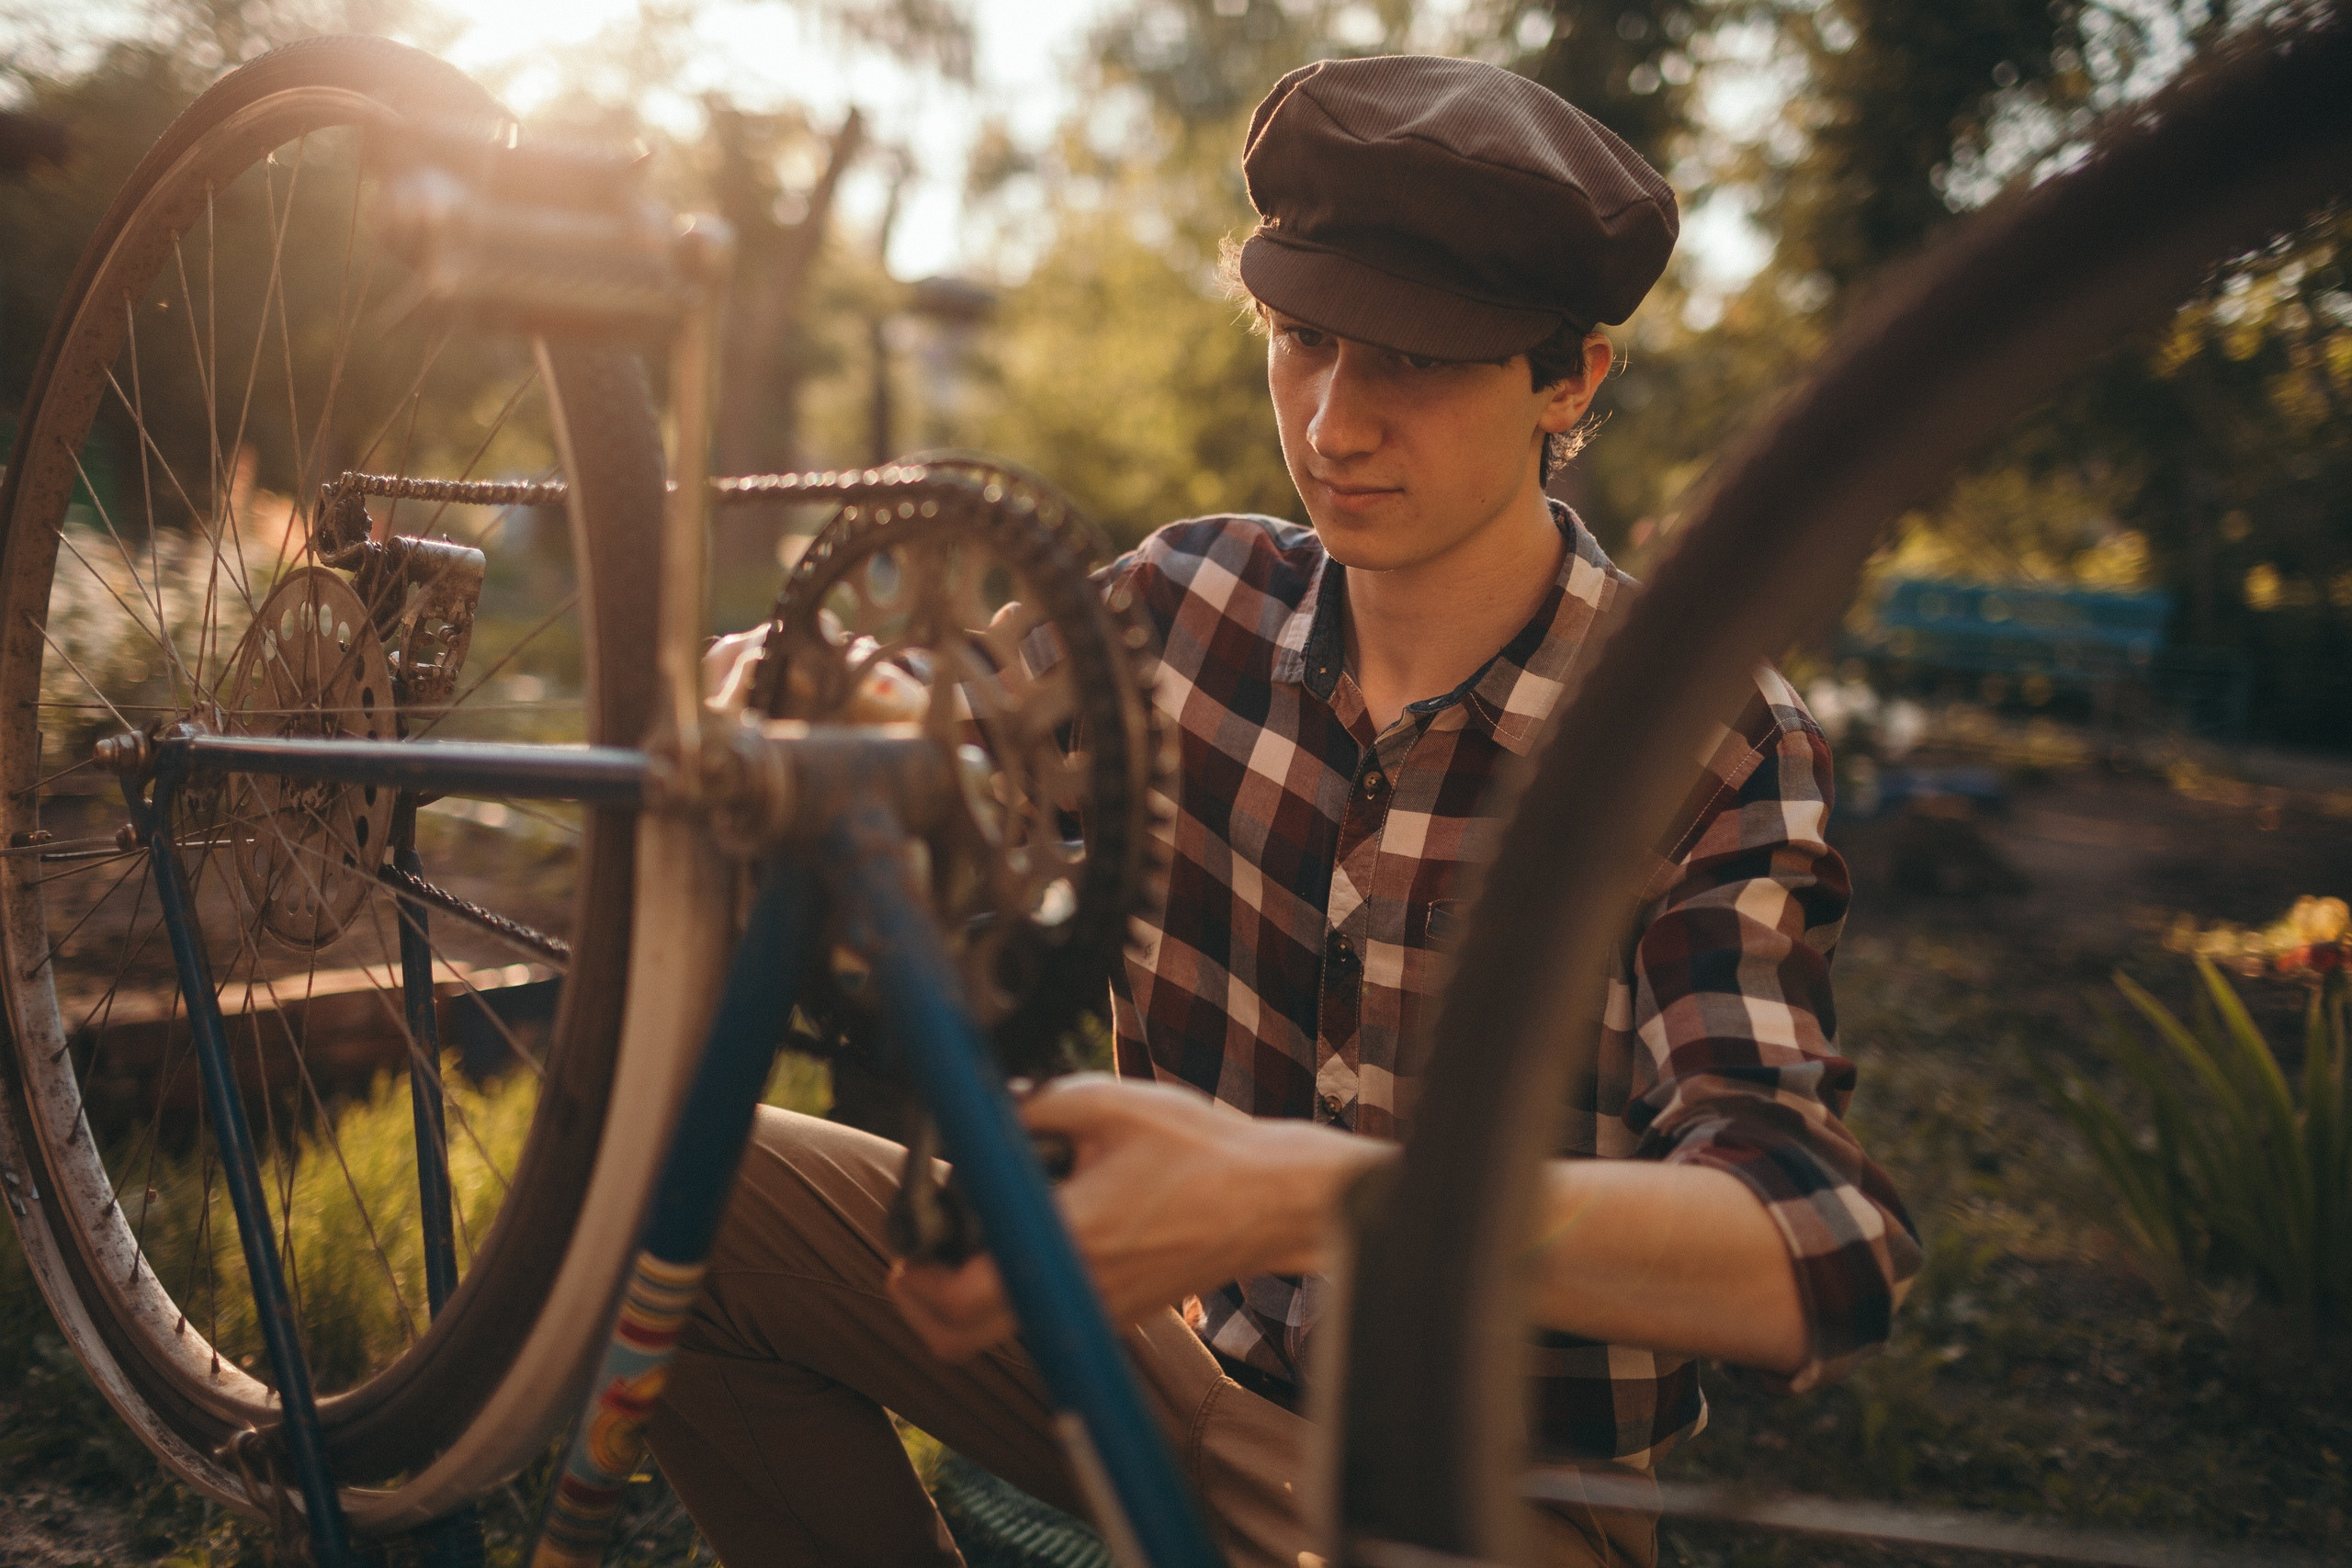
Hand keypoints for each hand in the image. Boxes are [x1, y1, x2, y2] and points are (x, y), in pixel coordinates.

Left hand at [887, 1075, 1391, 1361]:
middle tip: (916, 1253)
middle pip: (959, 1340)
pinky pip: (1037, 1316)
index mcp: (1071, 1239)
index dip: (914, 1279)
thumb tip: (976, 1112)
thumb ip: (1033, 1106)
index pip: (960, 1298)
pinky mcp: (1115, 1311)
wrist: (1274, 1200)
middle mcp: (1077, 1290)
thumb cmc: (1203, 1150)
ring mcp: (1096, 1311)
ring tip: (970, 1232)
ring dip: (961, 1296)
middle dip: (920, 1302)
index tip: (905, 1242)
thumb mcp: (1111, 1103)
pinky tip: (1027, 1233)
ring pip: (996, 1333)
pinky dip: (1009, 1289)